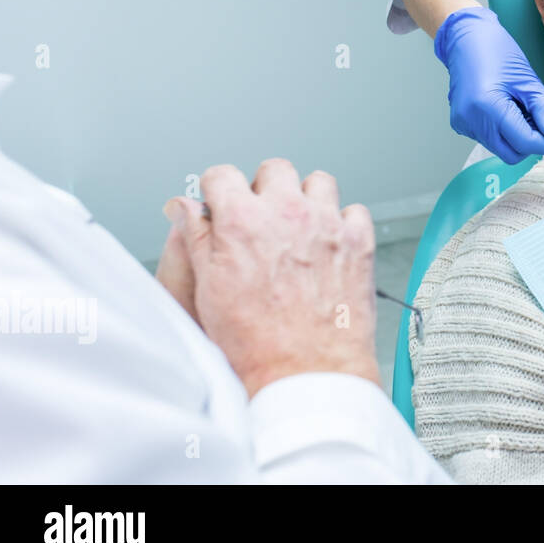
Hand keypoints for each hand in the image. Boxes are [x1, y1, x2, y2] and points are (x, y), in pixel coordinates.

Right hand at [163, 159, 379, 397]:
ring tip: (300, 227)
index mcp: (243, 221)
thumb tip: (184, 207)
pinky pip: (354, 211)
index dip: (218, 191)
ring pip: (318, 182)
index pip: (222, 174)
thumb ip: (197, 237)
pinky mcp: (359, 241)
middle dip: (264, 189)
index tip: (222, 204)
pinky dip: (343, 222)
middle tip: (262, 217)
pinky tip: (331, 245)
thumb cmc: (255, 341)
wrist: (307, 371)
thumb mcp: (207, 288)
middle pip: (274, 170)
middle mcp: (287, 213)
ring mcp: (328, 224)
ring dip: (307, 198)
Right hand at [434, 5, 543, 162]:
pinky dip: (504, 131)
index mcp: (487, 107)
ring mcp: (464, 123)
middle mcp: (471, 120)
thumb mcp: (528, 80)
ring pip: (501, 147)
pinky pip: (489, 138)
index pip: (525, 142)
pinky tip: (506, 109)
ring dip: (518, 136)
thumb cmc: (495, 51)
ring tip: (521, 109)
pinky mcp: (461, 123)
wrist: (466, 38)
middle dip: (532, 142)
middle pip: (512, 153)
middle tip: (543, 122)